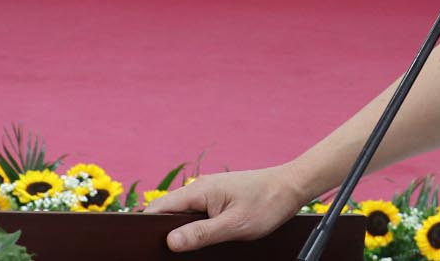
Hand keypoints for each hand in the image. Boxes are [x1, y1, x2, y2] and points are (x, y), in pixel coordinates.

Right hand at [144, 165, 308, 251]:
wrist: (293, 186)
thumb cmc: (268, 203)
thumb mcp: (234, 225)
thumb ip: (201, 234)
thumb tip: (170, 242)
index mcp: (199, 190)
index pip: (158, 208)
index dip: (147, 228)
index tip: (146, 247)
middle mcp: (201, 188)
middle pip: (168, 212)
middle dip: (165, 232)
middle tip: (171, 252)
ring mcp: (210, 192)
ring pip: (183, 214)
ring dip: (183, 230)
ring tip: (189, 246)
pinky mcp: (219, 198)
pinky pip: (197, 213)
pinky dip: (196, 226)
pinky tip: (203, 238)